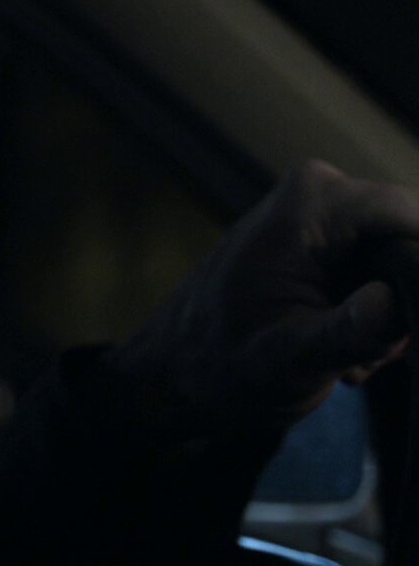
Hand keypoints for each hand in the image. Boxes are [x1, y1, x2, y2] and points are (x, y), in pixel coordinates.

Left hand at [102, 160, 416, 439]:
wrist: (171, 374)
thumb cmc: (219, 368)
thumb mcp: (288, 361)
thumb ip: (349, 332)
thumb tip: (393, 301)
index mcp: (310, 205)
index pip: (411, 218)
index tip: (412, 331)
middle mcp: (320, 191)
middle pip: (412, 240)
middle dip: (407, 301)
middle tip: (374, 356)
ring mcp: (323, 213)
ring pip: (403, 260)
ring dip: (392, 315)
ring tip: (350, 359)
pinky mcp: (325, 238)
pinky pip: (383, 269)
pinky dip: (374, 312)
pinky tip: (341, 347)